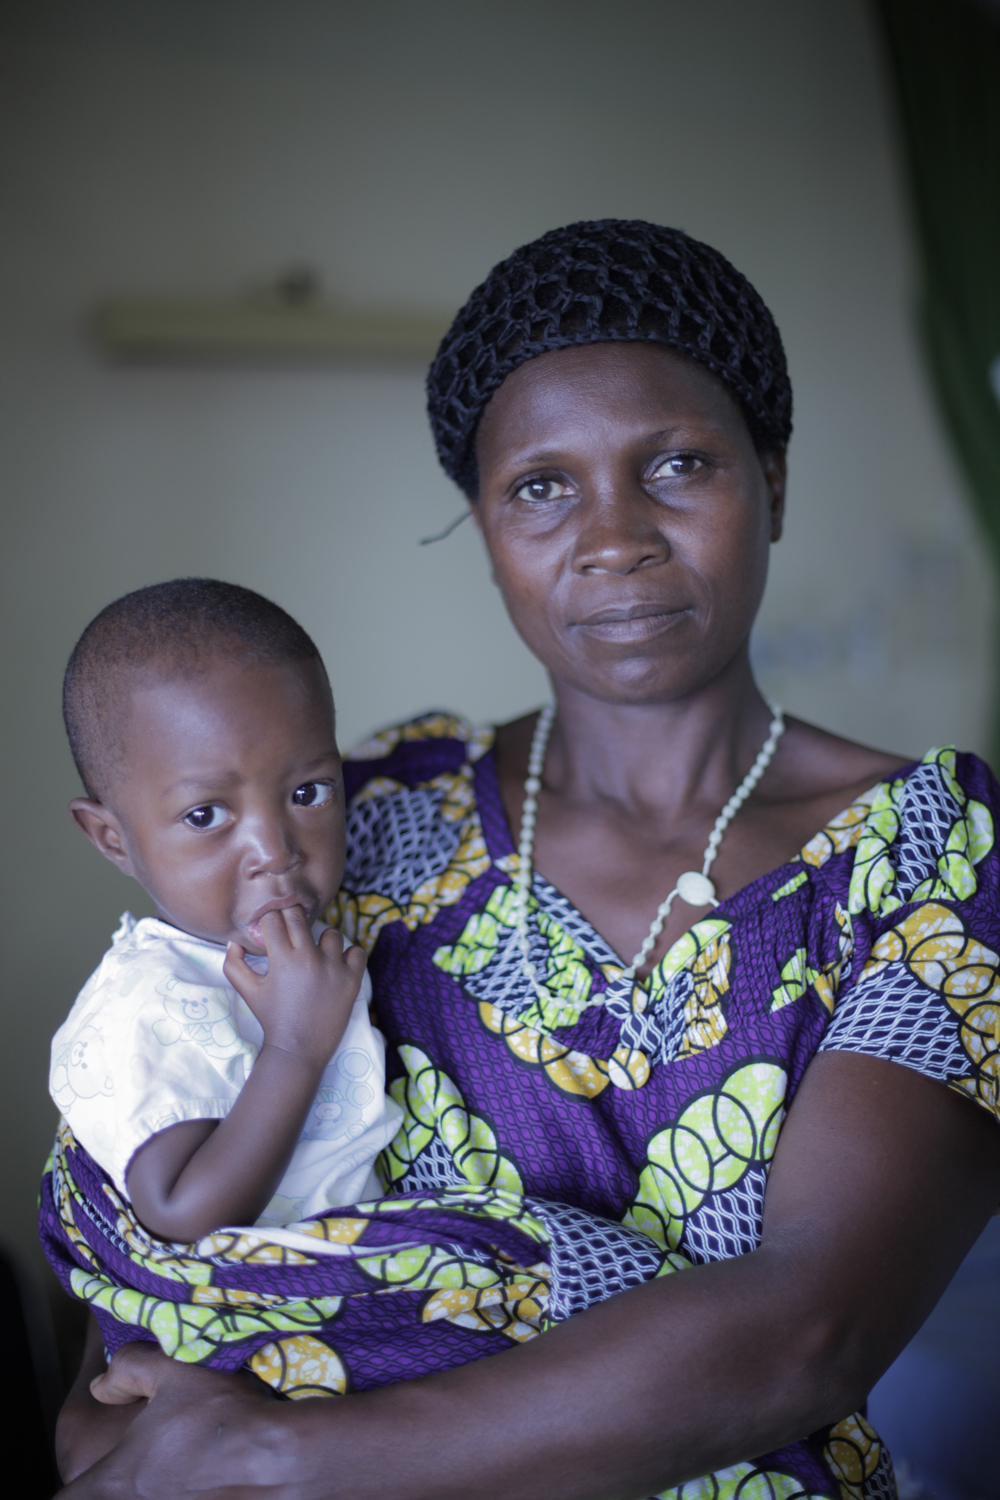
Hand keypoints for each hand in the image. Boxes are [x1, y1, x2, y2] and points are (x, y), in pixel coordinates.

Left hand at [58, 1342, 287, 1497]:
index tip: (91, 1476)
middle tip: (141, 1462)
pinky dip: (182, 1495)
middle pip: (105, 1498)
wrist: (279, 1457)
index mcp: (116, 1481)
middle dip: (114, 1485)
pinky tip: (201, 1482)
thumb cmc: (222, 1415)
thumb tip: (101, 1385)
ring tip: (178, 1471)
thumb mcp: (173, 1370)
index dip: (72, 1490)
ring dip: (151, 1491)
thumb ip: (127, 1369)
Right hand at [224, 909, 365, 1063]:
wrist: (298, 1049)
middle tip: (291, 934)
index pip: (274, 918)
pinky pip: (357, 951)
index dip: (270, 921)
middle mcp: (309, 958)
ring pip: (331, 932)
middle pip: (299, 916)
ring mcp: (333, 968)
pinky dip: (348, 955)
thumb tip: (234, 942)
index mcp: (282, 959)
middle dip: (291, 919)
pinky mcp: (352, 979)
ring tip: (316, 955)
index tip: (272, 930)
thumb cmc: (272, 1018)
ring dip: (322, 940)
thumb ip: (233, 965)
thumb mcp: (247, 992)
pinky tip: (337, 965)